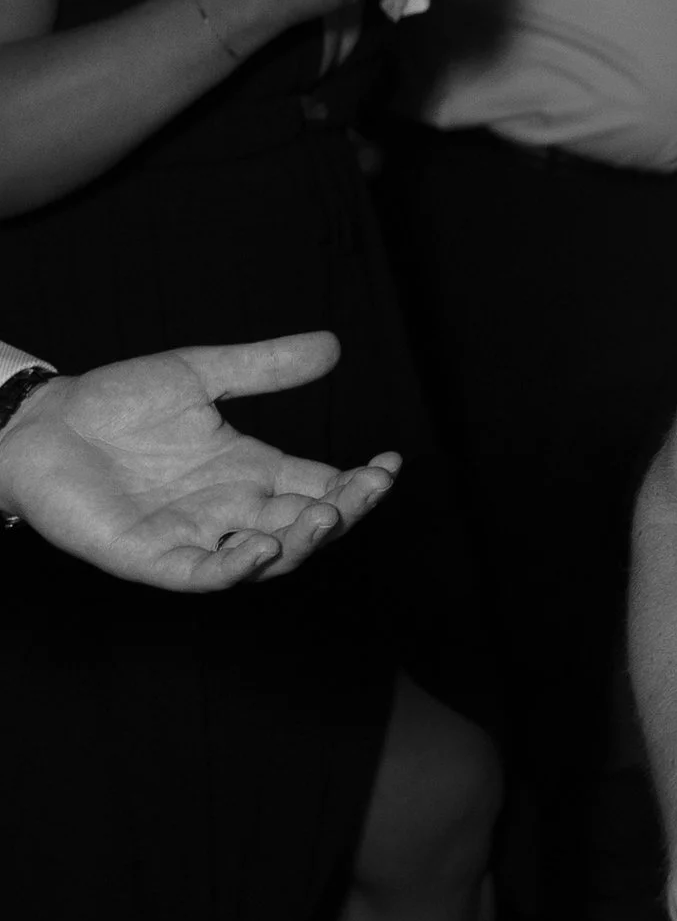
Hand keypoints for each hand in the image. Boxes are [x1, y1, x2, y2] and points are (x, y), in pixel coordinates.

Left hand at [0, 335, 398, 588]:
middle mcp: (230, 509)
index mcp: (248, 470)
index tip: (390, 462)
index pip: (320, 484)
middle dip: (344, 512)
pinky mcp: (153, 558)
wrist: (42, 424)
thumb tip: (333, 345)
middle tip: (365, 488)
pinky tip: (262, 547)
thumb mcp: (199, 373)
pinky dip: (238, 568)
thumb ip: (263, 366)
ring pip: (268, 557)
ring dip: (302, 543)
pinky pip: (205, 575)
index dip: (359, 481)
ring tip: (326, 515)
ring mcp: (195, 537)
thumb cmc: (115, 402)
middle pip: (306, 524)